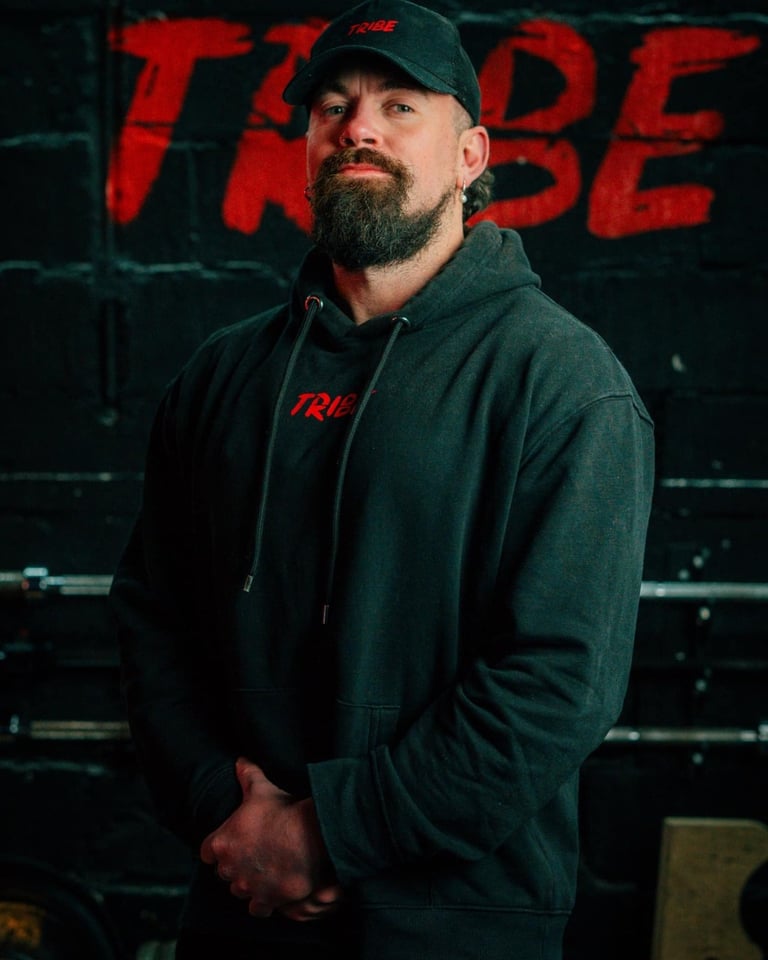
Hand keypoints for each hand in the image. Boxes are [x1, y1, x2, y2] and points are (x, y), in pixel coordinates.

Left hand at [199, 757, 342, 918]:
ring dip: (250, 884)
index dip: (219, 848)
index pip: (207, 852)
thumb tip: (240, 760)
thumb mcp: (261, 789)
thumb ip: (247, 775)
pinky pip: (257, 909)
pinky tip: (274, 890)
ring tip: (266, 872)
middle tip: (255, 855)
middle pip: (224, 873)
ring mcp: (247, 886)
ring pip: (240, 891)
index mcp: (221, 842)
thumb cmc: (283, 811)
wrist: (309, 835)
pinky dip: (263, 902)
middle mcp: (229, 869)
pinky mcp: (266, 900)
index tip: (233, 844)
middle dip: (236, 866)